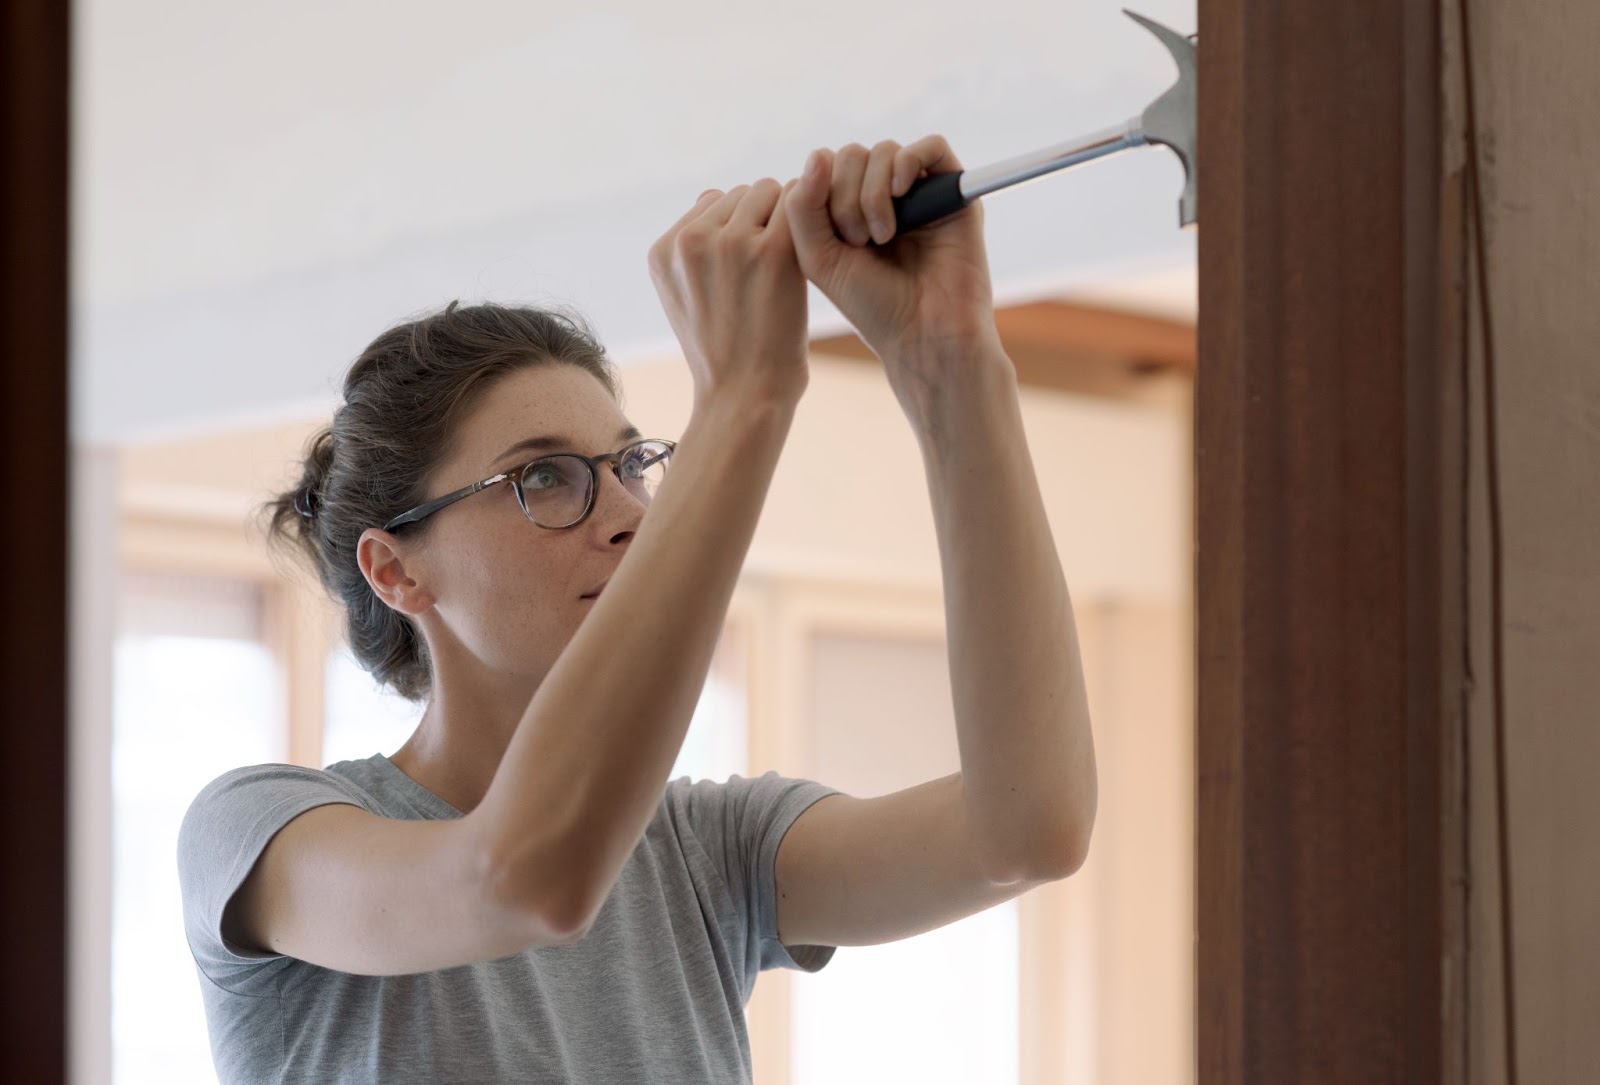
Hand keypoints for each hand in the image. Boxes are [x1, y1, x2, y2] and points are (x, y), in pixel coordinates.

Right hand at [648, 180, 808, 408]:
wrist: (745, 396)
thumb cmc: (725, 350)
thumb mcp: (685, 298)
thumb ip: (693, 246)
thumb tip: (714, 193)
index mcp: (663, 250)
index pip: (713, 201)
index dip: (740, 228)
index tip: (751, 266)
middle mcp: (690, 241)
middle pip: (743, 193)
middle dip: (762, 221)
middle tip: (773, 269)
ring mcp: (730, 243)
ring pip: (771, 192)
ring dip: (786, 221)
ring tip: (789, 267)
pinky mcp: (772, 250)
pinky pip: (798, 204)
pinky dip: (810, 224)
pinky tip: (811, 258)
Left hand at [786, 136, 1003, 377]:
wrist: (923, 334)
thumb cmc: (871, 305)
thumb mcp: (818, 258)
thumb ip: (802, 207)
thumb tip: (818, 153)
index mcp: (849, 211)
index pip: (826, 167)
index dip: (821, 192)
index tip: (833, 238)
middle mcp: (884, 198)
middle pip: (852, 154)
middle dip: (845, 195)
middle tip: (859, 240)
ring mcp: (919, 194)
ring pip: (885, 151)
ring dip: (872, 192)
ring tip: (882, 235)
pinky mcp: (953, 193)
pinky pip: (932, 146)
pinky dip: (908, 161)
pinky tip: (901, 193)